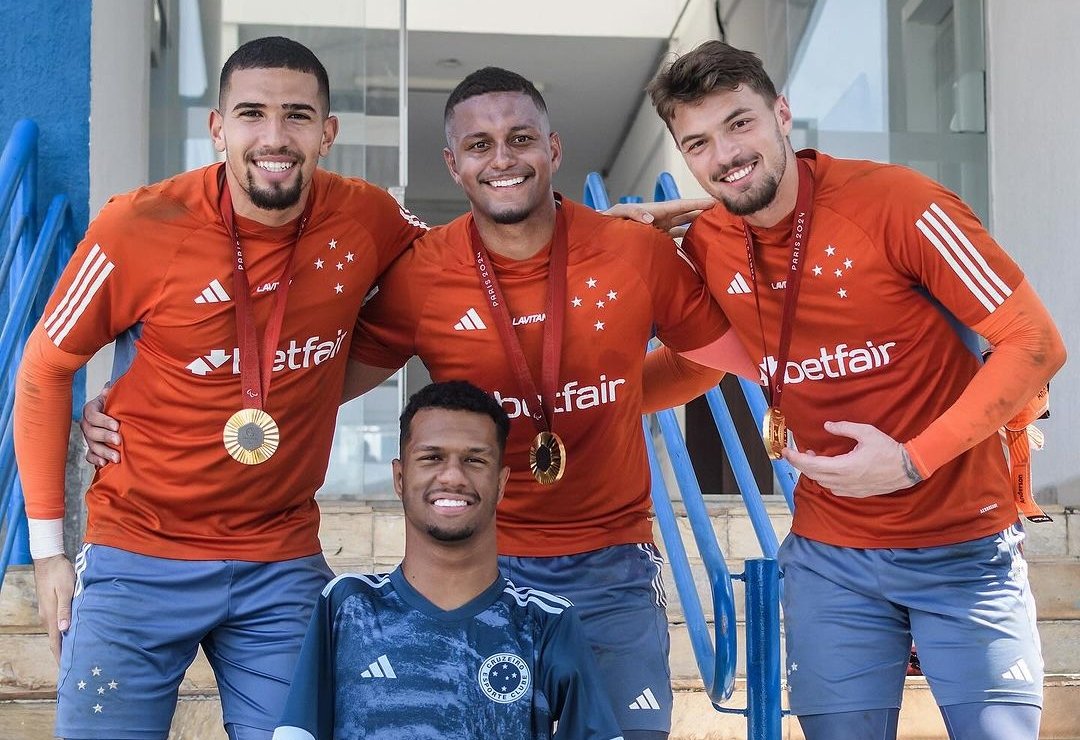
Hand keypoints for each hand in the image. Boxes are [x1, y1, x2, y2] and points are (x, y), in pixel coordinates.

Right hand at [33, 554, 74, 662]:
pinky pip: (58, 624)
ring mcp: (48, 612)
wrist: (49, 559)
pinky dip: (65, 632)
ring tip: (77, 653)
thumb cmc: (60, 573)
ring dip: (65, 643)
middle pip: (56, 641)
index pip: (56, 643)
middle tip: (75, 667)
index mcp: (50, 616)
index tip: (67, 671)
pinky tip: (73, 633)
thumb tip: (64, 630)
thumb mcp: (66, 590)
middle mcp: (48, 617)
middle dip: (63, 654)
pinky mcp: (52, 606)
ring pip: (57, 632)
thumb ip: (65, 610)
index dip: (61, 657)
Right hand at [81, 383, 120, 465]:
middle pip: (91, 432)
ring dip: (103, 451)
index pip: (92, 415)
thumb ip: (113, 394)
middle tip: (119, 441)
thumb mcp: (116, 397)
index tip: (117, 426)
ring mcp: (88, 437)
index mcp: (91, 409)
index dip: (103, 421)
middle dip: (105, 437)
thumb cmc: (119, 405)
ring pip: (91, 445)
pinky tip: (104, 463)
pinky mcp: (92, 448)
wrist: (120, 417)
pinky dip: (96, 460)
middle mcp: (87, 423)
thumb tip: (107, 388)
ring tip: (117, 457)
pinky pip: (89, 455)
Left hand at [603, 197, 714, 237]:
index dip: (698, 203)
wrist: (603, 232)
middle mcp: (663, 218)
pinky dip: (688, 240)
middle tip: (725, 212)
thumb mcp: (620, 212)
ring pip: (685, 225)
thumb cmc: (610, 218)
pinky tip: (698, 246)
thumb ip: (633, 213)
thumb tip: (650, 219)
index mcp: (657, 210)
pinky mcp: (659, 239)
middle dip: (704, 212)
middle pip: (688, 214)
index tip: (714, 201)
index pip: (682, 205)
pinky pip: (677, 238)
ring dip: (699, 226)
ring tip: (716, 227)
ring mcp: (663, 228)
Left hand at [782, 421, 920, 496]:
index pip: (811, 465)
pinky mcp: (855, 493)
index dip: (795, 459)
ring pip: (822, 483)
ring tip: (813, 457)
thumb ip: (844, 428)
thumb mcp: (866, 432)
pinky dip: (824, 479)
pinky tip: (827, 469)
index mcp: (844, 467)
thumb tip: (827, 425)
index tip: (785, 452)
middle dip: (801, 464)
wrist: (908, 469)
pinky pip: (833, 488)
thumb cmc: (888, 449)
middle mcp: (844, 481)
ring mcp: (849, 489)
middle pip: (813, 475)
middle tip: (796, 452)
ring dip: (813, 471)